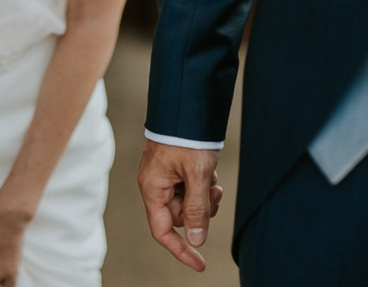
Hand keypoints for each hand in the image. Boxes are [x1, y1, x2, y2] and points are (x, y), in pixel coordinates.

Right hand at [137, 141, 223, 271]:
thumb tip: (196, 240)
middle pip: (179, 215)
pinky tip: (209, 167)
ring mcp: (164, 175)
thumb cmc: (188, 136)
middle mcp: (155, 184)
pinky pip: (190, 186)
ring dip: (204, 194)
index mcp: (152, 188)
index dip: (181, 250)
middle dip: (200, 209)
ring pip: (188, 201)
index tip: (200, 264)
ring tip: (212, 176)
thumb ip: (197, 208)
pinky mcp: (173, 167)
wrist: (187, 104)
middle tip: (215, 192)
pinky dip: (202, 182)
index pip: (163, 231)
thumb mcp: (198, 174)